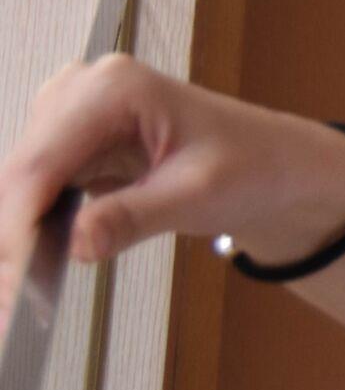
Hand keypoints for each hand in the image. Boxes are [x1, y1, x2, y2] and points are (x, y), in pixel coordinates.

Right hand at [0, 54, 344, 309]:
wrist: (274, 165)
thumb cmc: (252, 164)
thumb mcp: (199, 193)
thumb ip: (135, 216)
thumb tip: (77, 244)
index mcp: (114, 87)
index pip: (42, 161)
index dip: (17, 224)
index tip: (13, 278)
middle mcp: (85, 90)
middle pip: (21, 174)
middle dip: (14, 239)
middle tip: (13, 302)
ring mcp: (73, 115)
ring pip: (21, 185)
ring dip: (17, 238)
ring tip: (20, 296)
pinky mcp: (72, 144)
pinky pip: (35, 191)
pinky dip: (31, 230)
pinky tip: (35, 265)